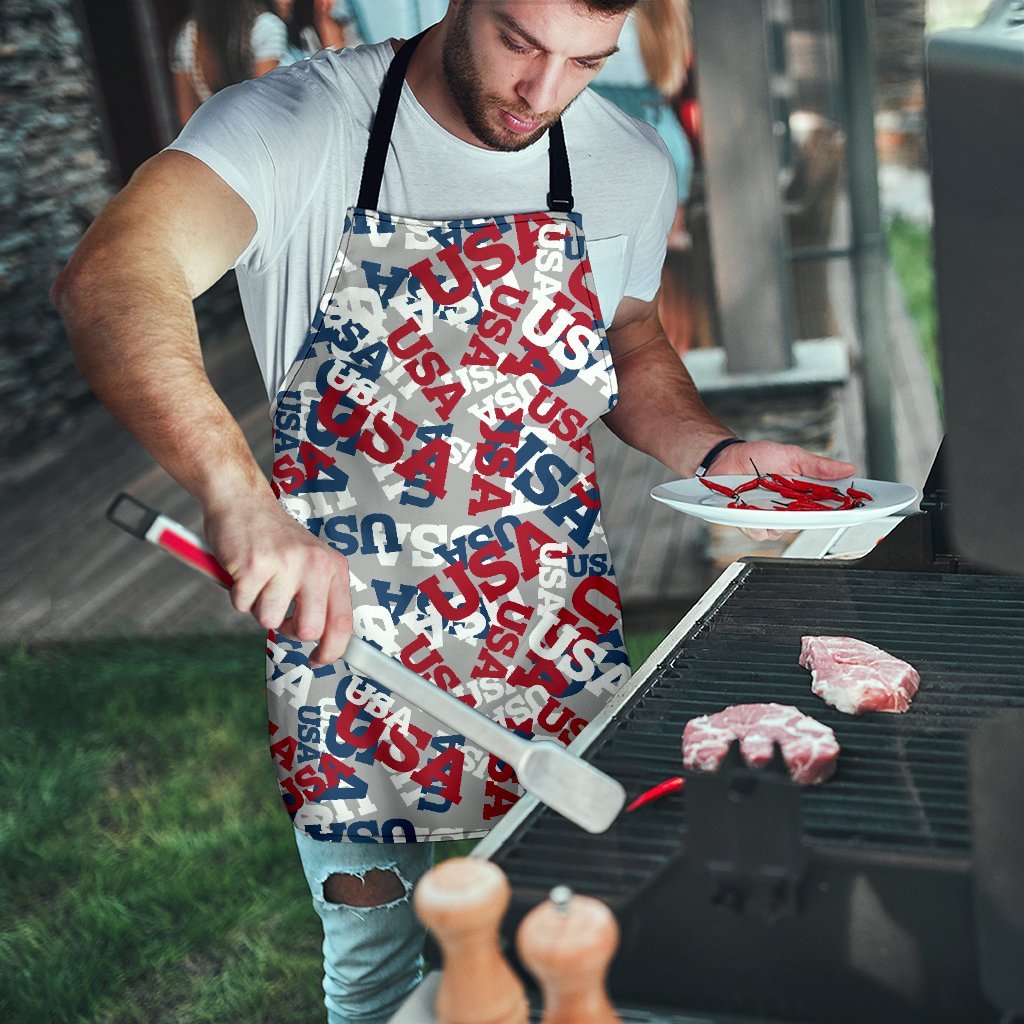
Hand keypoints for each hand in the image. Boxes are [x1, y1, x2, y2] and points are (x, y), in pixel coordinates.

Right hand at [204, 493, 351, 666]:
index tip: (319, 659)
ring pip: (269, 620)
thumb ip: (319, 596)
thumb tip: (324, 641)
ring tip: (259, 580)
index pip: (342, 621)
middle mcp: (315, 564)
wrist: (243, 501)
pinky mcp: (254, 566)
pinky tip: (243, 572)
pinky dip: (238, 595)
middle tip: (279, 611)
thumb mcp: (311, 561)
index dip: (332, 650)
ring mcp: (285, 564)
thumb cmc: (275, 538)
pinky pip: (242, 605)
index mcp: (333, 566)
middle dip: (288, 630)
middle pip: (308, 630)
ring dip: (258, 607)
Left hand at [708, 440, 856, 542]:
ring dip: (779, 518)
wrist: (727, 457)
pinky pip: (760, 532)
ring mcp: (770, 518)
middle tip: (803, 502)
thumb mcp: (793, 456)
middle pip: (808, 524)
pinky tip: (752, 509)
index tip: (856, 508)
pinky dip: (757, 522)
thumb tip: (848, 468)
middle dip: (808, 516)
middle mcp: (789, 510)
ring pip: (783, 532)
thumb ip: (819, 466)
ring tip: (770, 499)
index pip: (828, 508)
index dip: (843, 511)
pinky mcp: (750, 523)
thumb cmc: (759, 456)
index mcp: (803, 496)